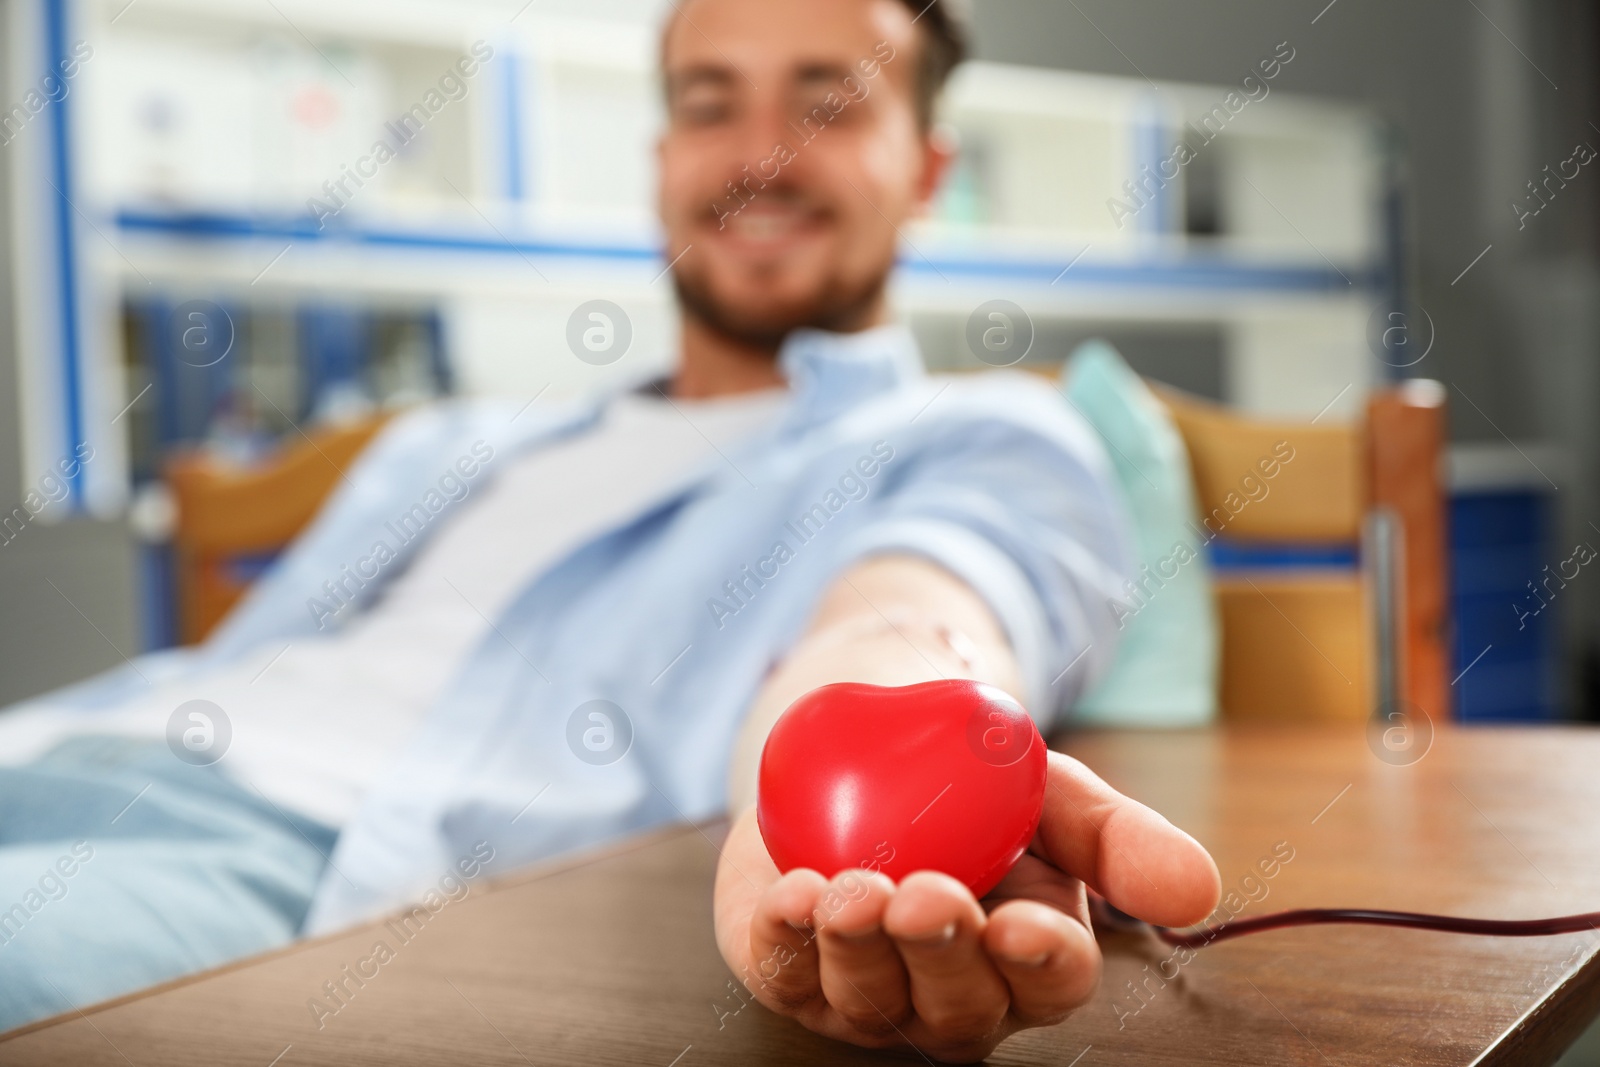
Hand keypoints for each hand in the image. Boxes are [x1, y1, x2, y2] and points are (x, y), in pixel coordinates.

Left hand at [712, 750, 1220, 1062]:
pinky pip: (786, 975)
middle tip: (927, 896)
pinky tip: (794, 897)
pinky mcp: (791, 970)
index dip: (1041, 963)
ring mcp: (868, 992)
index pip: (1051, 984)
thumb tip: (1197, 893)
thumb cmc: (971, 789)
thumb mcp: (1054, 796)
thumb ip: (1119, 841)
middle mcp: (953, 993)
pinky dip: (787, 941)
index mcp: (1029, 959)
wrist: (868, 751)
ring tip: (854, 891)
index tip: (1025, 926)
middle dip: (940, 955)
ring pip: (869, 1001)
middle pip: (957, 1004)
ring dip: (859, 951)